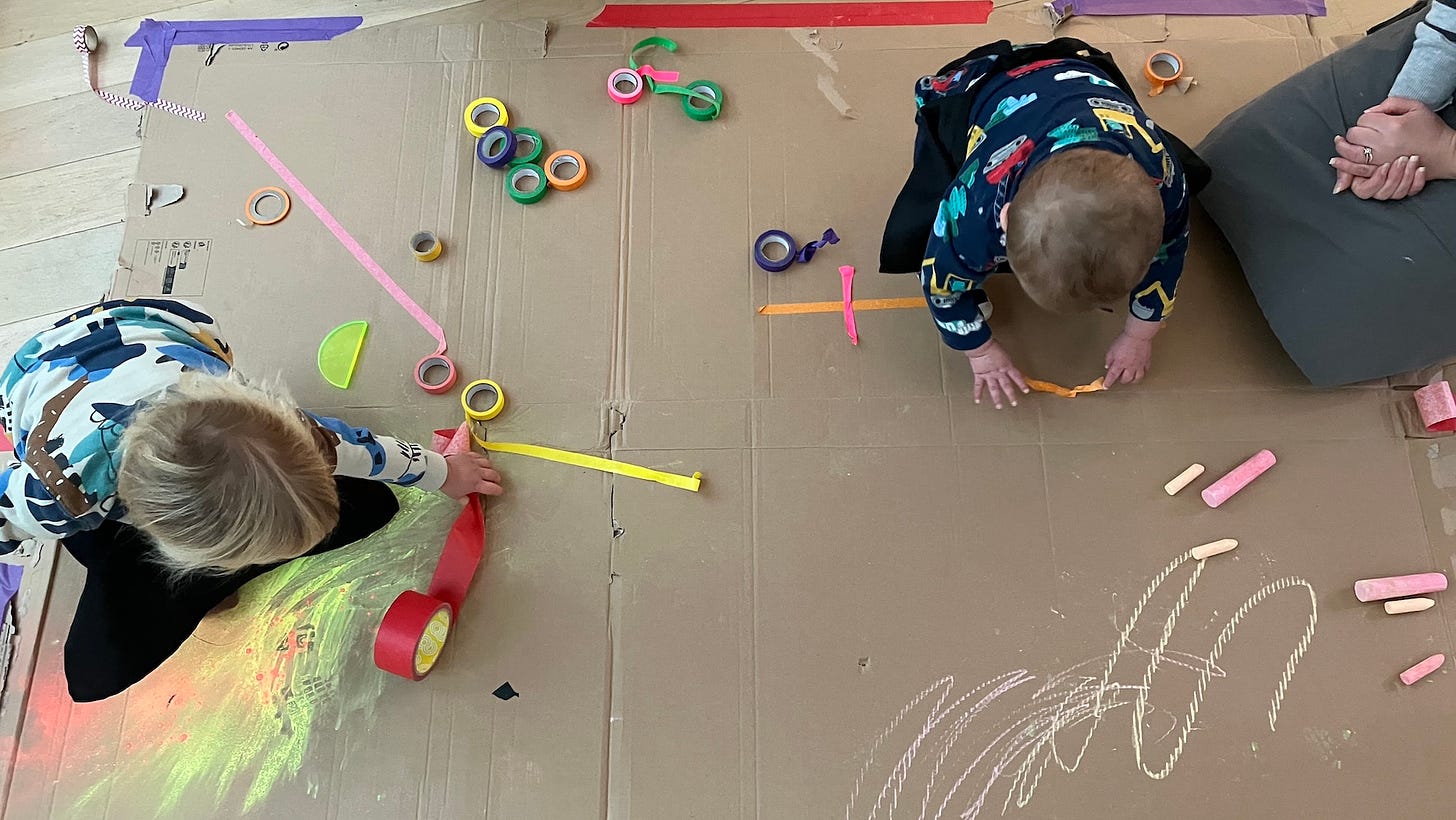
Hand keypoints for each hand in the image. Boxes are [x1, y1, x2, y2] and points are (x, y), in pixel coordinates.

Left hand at [440, 452, 503, 498]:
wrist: (441, 470)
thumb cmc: (448, 484)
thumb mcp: (456, 495)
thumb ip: (463, 499)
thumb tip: (466, 502)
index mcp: (477, 484)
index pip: (493, 488)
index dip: (498, 490)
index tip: (499, 491)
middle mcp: (478, 473)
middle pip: (494, 475)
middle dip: (497, 479)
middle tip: (496, 480)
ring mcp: (474, 463)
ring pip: (488, 464)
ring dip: (490, 468)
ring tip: (488, 470)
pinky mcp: (469, 455)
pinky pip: (479, 456)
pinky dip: (482, 459)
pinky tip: (480, 461)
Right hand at [965, 339, 1028, 408]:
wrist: (981, 344)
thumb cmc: (992, 344)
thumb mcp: (1003, 352)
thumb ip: (1004, 359)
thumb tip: (1004, 361)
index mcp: (1006, 366)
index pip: (1017, 377)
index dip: (1022, 384)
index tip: (1026, 391)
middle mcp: (999, 373)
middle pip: (1007, 386)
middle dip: (1011, 395)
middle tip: (1014, 403)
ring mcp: (989, 375)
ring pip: (994, 389)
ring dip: (997, 399)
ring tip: (999, 407)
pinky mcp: (979, 375)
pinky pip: (979, 386)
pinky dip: (977, 394)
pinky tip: (978, 401)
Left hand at [1105, 318, 1158, 386]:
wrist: (1138, 335)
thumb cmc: (1124, 340)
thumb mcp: (1111, 349)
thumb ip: (1109, 359)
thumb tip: (1108, 366)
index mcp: (1119, 364)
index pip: (1112, 376)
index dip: (1108, 382)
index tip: (1106, 386)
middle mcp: (1130, 367)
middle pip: (1126, 379)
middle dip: (1121, 381)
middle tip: (1119, 378)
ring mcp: (1139, 365)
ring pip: (1137, 378)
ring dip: (1132, 380)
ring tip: (1130, 379)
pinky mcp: (1146, 362)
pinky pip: (1145, 371)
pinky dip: (1142, 373)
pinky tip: (1140, 372)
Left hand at [1331, 97, 1455, 196]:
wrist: (1444, 153)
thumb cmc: (1431, 129)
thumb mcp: (1416, 107)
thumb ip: (1390, 103)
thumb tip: (1368, 112)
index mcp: (1392, 126)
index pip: (1363, 120)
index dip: (1365, 119)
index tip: (1373, 122)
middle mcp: (1384, 144)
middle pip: (1354, 135)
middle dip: (1355, 132)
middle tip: (1361, 132)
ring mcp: (1382, 160)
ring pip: (1351, 153)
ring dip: (1344, 148)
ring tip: (1340, 144)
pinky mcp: (1382, 171)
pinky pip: (1358, 170)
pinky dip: (1347, 165)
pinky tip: (1338, 162)